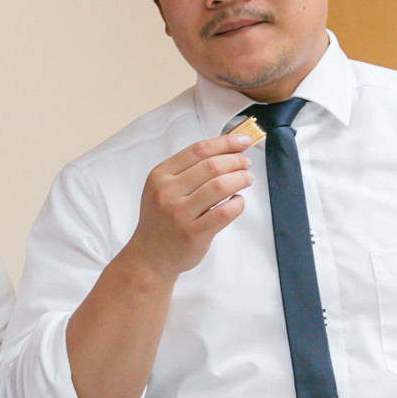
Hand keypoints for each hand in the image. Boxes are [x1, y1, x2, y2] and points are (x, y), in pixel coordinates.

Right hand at [121, 133, 253, 279]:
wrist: (150, 256)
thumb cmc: (161, 219)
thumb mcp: (163, 188)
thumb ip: (188, 170)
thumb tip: (228, 150)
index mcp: (160, 176)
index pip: (198, 150)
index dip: (225, 143)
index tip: (243, 141)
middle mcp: (167, 192)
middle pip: (212, 166)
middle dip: (236, 161)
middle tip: (246, 164)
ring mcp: (179, 214)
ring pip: (220, 186)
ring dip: (241, 179)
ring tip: (246, 179)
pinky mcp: (193, 233)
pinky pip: (224, 212)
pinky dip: (238, 203)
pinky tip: (237, 201)